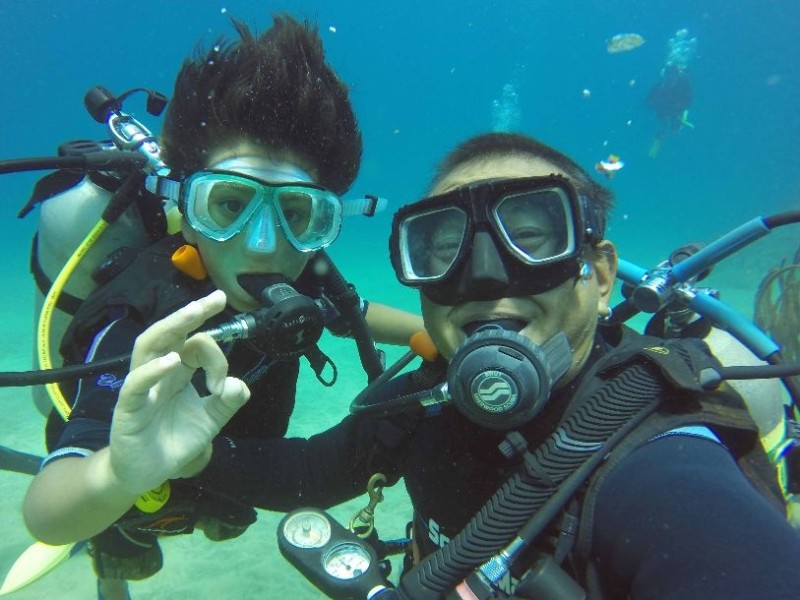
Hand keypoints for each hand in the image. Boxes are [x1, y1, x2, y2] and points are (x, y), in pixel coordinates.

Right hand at [109, 290, 249, 494]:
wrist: (146, 474)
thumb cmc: (175, 441)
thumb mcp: (210, 420)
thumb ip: (228, 402)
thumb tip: (241, 385)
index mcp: (178, 372)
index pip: (196, 346)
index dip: (216, 358)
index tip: (223, 385)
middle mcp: (158, 372)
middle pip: (170, 333)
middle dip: (192, 314)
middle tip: (217, 298)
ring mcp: (141, 387)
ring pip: (149, 346)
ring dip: (171, 327)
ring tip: (193, 313)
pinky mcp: (128, 409)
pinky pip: (136, 384)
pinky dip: (153, 370)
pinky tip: (172, 361)